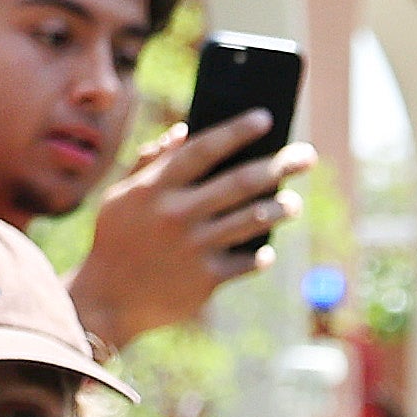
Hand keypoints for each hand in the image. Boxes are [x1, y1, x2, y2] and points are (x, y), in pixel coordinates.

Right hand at [67, 113, 311, 350]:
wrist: (109, 298)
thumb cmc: (117, 238)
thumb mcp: (122, 195)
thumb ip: (150, 162)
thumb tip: (185, 131)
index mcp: (154, 187)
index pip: (203, 149)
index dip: (237, 131)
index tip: (266, 118)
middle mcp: (177, 213)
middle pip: (239, 182)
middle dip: (279, 166)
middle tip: (307, 156)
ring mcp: (194, 247)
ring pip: (251, 220)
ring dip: (279, 209)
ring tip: (294, 203)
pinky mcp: (207, 280)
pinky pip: (247, 262)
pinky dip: (260, 256)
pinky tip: (265, 250)